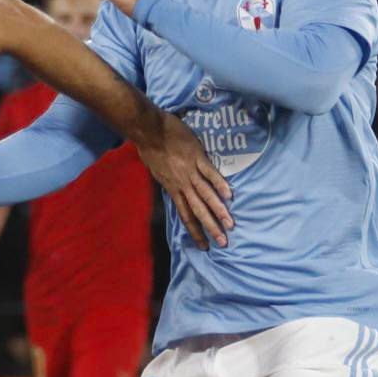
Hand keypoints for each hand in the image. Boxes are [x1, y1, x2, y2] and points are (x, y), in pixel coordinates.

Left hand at [133, 110, 232, 248]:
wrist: (148, 130)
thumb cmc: (150, 149)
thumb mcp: (157, 171)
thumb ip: (170, 182)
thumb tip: (177, 189)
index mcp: (172, 188)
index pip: (185, 215)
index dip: (195, 231)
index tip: (204, 246)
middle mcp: (181, 184)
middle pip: (198, 210)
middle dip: (210, 227)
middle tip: (223, 242)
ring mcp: (190, 171)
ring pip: (206, 195)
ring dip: (218, 210)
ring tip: (229, 224)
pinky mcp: (197, 157)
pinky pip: (210, 173)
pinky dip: (219, 183)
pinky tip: (229, 195)